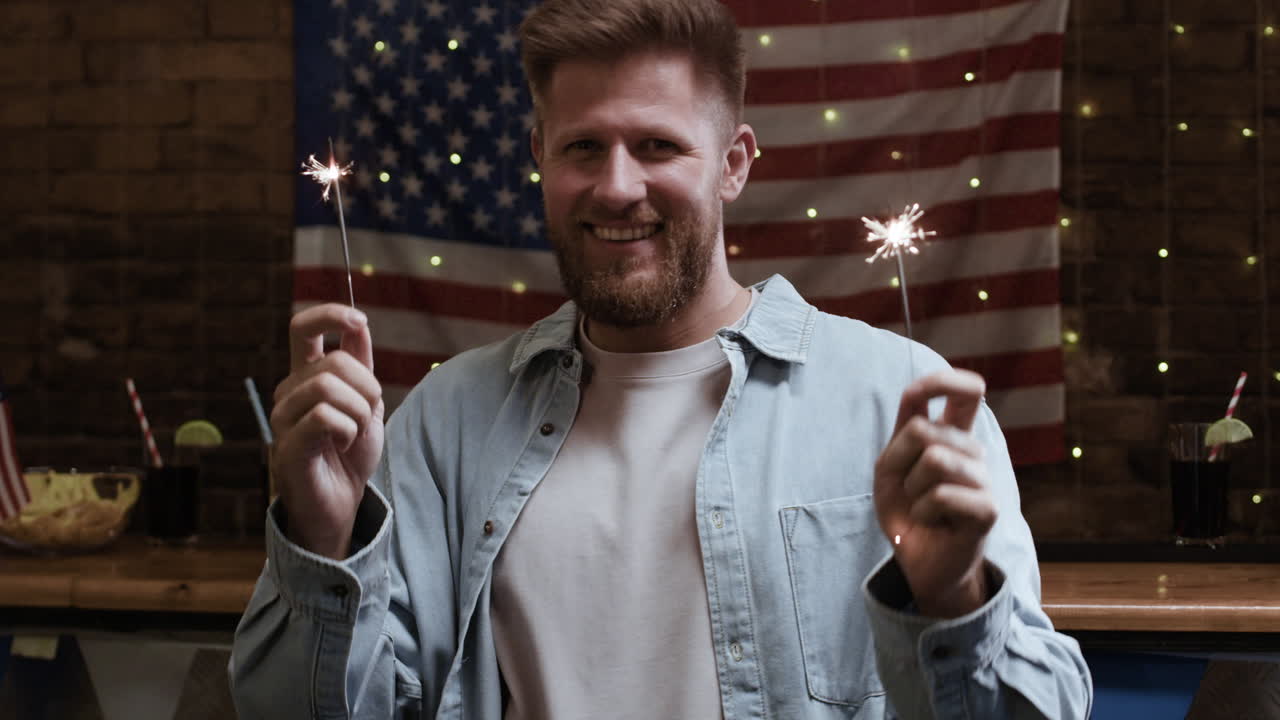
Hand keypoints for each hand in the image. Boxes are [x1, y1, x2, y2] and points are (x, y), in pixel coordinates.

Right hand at [270, 304, 383, 558]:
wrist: (342, 503)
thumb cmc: (350, 455)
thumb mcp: (366, 404)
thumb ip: (361, 366)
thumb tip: (359, 324)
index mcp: (306, 377)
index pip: (303, 329)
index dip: (330, 315)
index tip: (358, 320)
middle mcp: (289, 391)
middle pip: (333, 360)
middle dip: (367, 386)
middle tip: (368, 414)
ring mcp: (284, 417)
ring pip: (327, 386)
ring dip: (358, 412)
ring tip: (353, 434)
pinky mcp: (287, 444)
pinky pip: (324, 417)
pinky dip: (347, 431)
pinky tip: (342, 445)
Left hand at [873, 369, 996, 617]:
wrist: (918, 561)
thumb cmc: (906, 511)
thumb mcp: (890, 469)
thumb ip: (903, 436)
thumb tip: (919, 407)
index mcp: (952, 437)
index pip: (964, 394)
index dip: (943, 381)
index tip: (920, 390)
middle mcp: (973, 452)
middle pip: (923, 430)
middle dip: (899, 461)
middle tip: (907, 490)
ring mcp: (984, 478)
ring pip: (934, 459)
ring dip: (912, 489)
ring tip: (921, 506)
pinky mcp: (988, 508)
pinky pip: (943, 493)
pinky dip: (923, 510)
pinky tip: (932, 521)